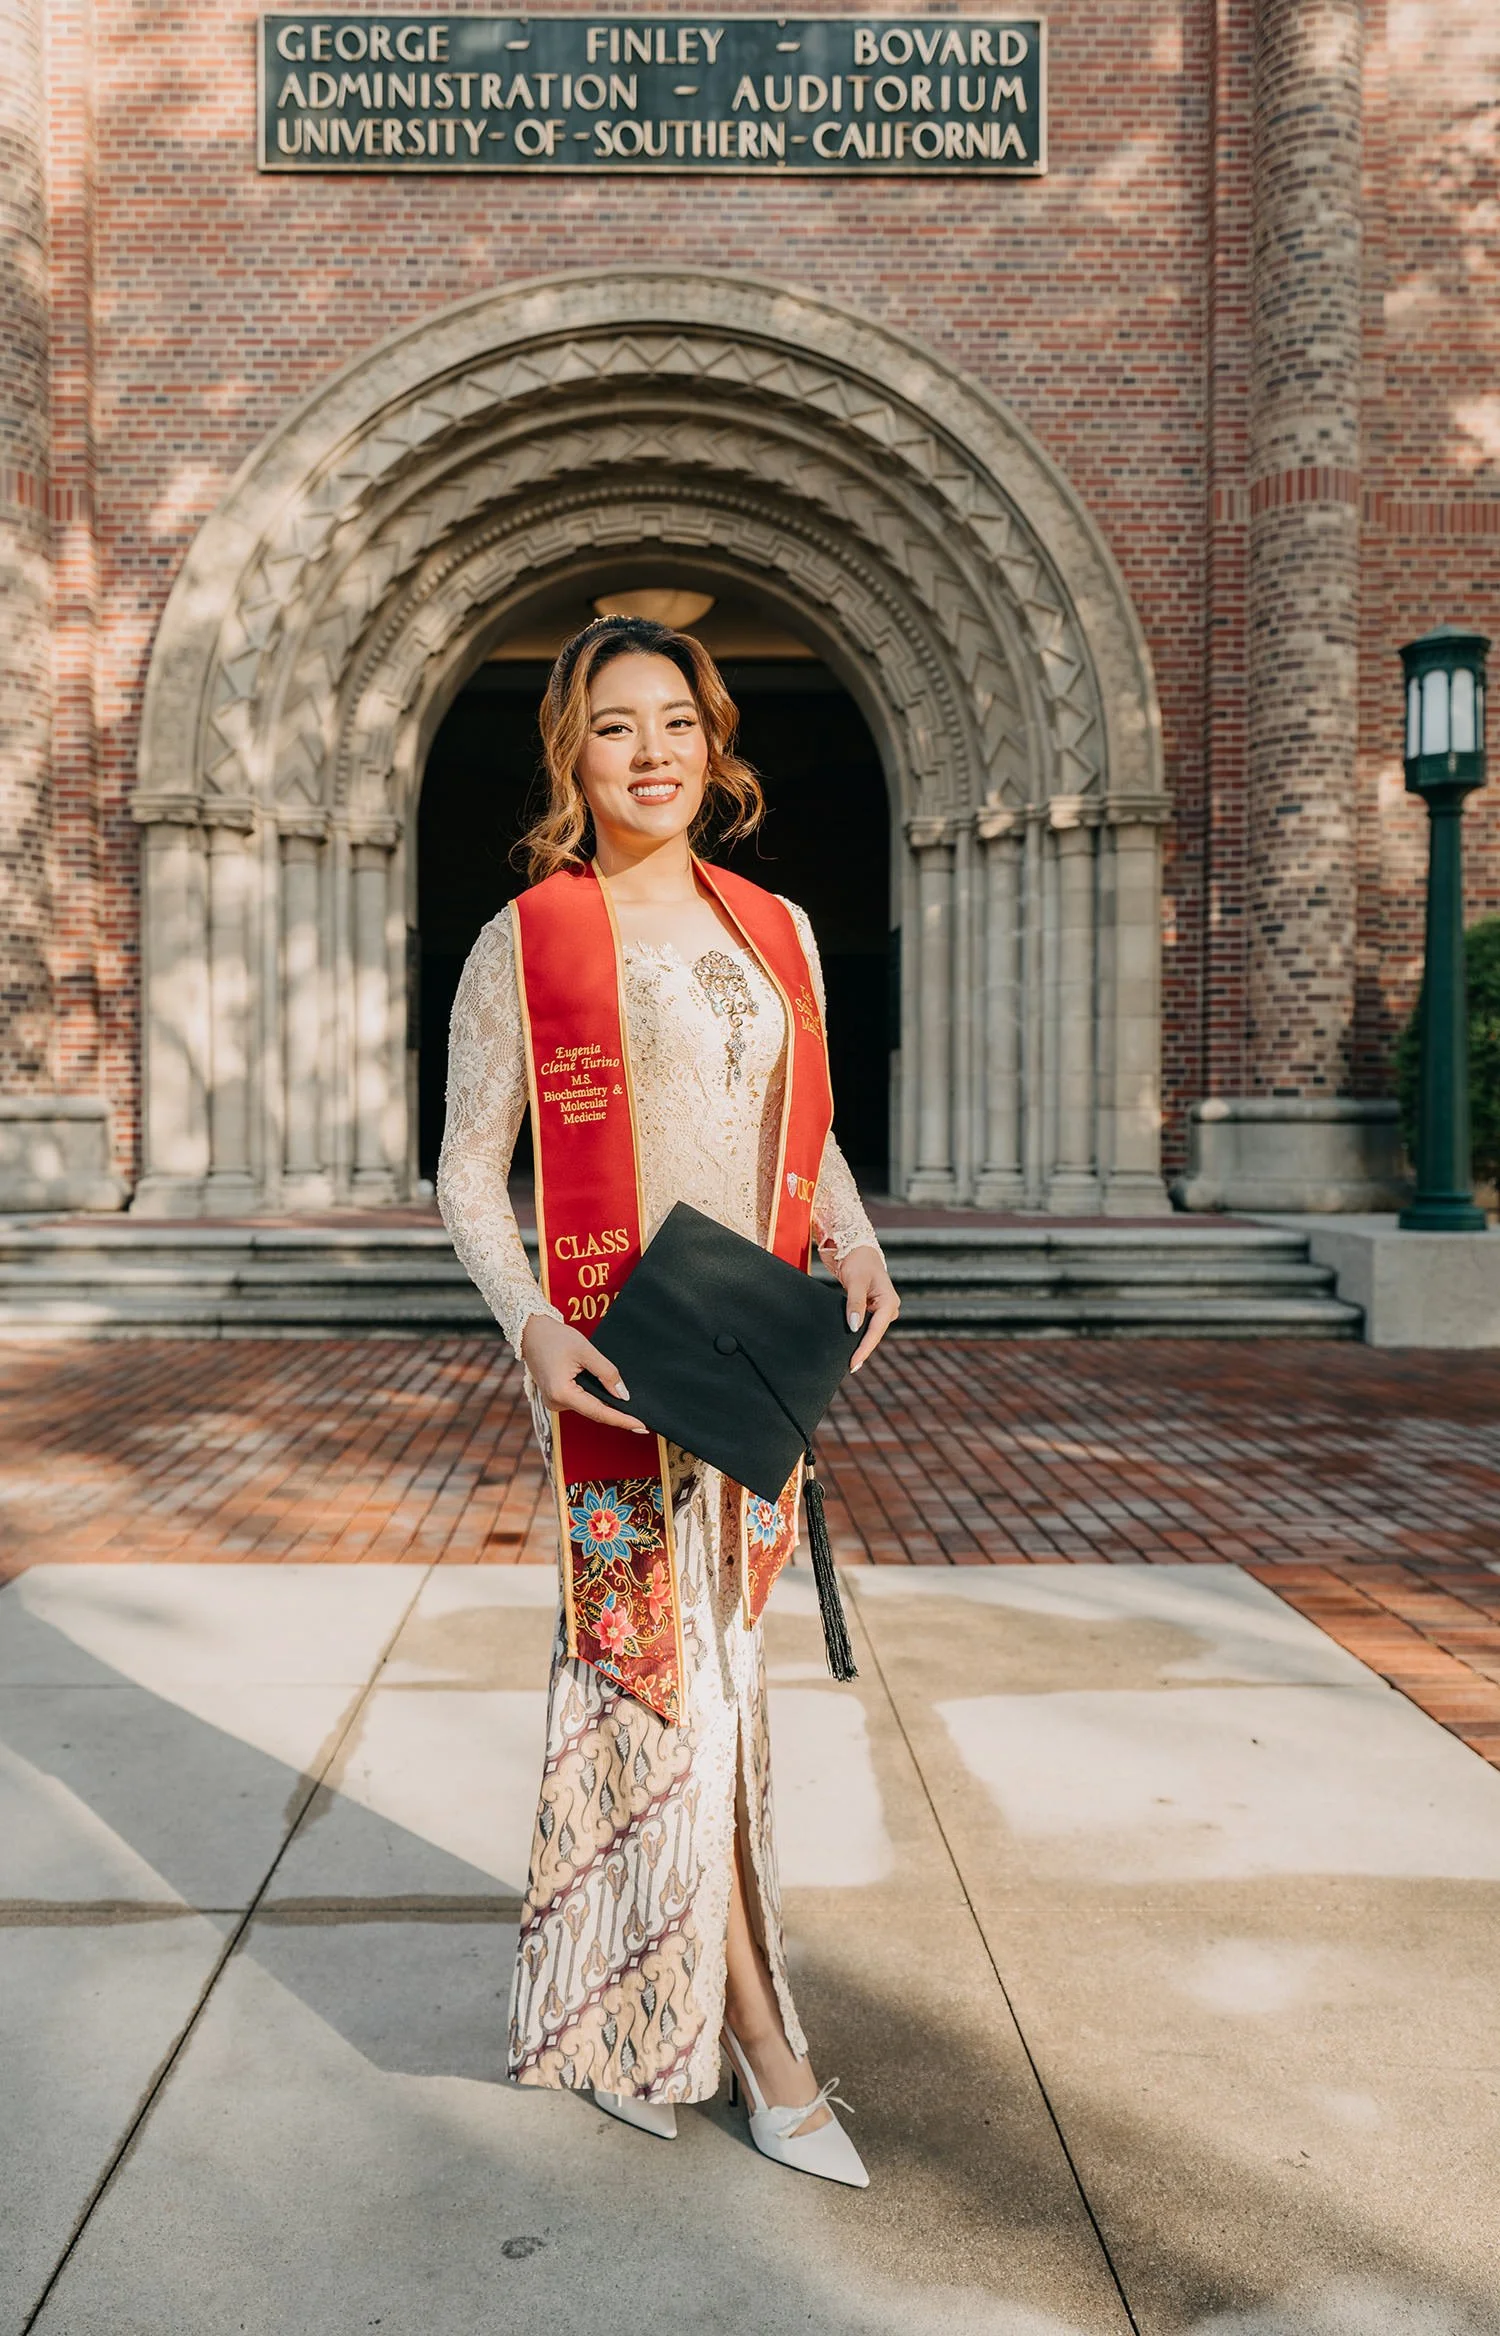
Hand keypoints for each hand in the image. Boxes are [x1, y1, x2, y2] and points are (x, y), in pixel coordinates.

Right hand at [520, 1313, 648, 1432]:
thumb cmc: (556, 1338)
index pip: (599, 1412)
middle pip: (594, 1413)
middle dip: (617, 1415)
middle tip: (643, 1421)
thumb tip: (623, 1395)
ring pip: (588, 1408)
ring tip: (630, 1409)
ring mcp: (554, 1402)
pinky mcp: (556, 1397)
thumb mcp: (586, 1351)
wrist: (531, 1331)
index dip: (622, 1420)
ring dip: (607, 1406)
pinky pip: (580, 1402)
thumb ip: (607, 1373)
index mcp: (561, 1393)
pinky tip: (611, 1398)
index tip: (642, 1426)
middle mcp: (555, 1403)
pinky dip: (596, 1400)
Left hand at [835, 1243, 899, 1371]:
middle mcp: (890, 1308)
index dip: (864, 1348)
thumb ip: (855, 1304)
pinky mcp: (876, 1311)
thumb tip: (854, 1327)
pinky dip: (859, 1336)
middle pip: (875, 1335)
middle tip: (850, 1368)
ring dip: (861, 1345)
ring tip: (849, 1362)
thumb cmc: (858, 1263)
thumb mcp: (855, 1282)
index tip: (853, 1363)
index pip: (876, 1331)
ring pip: (872, 1333)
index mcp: (889, 1302)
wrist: (859, 1252)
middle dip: (863, 1350)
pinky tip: (850, 1347)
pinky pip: (868, 1327)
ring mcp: (884, 1311)